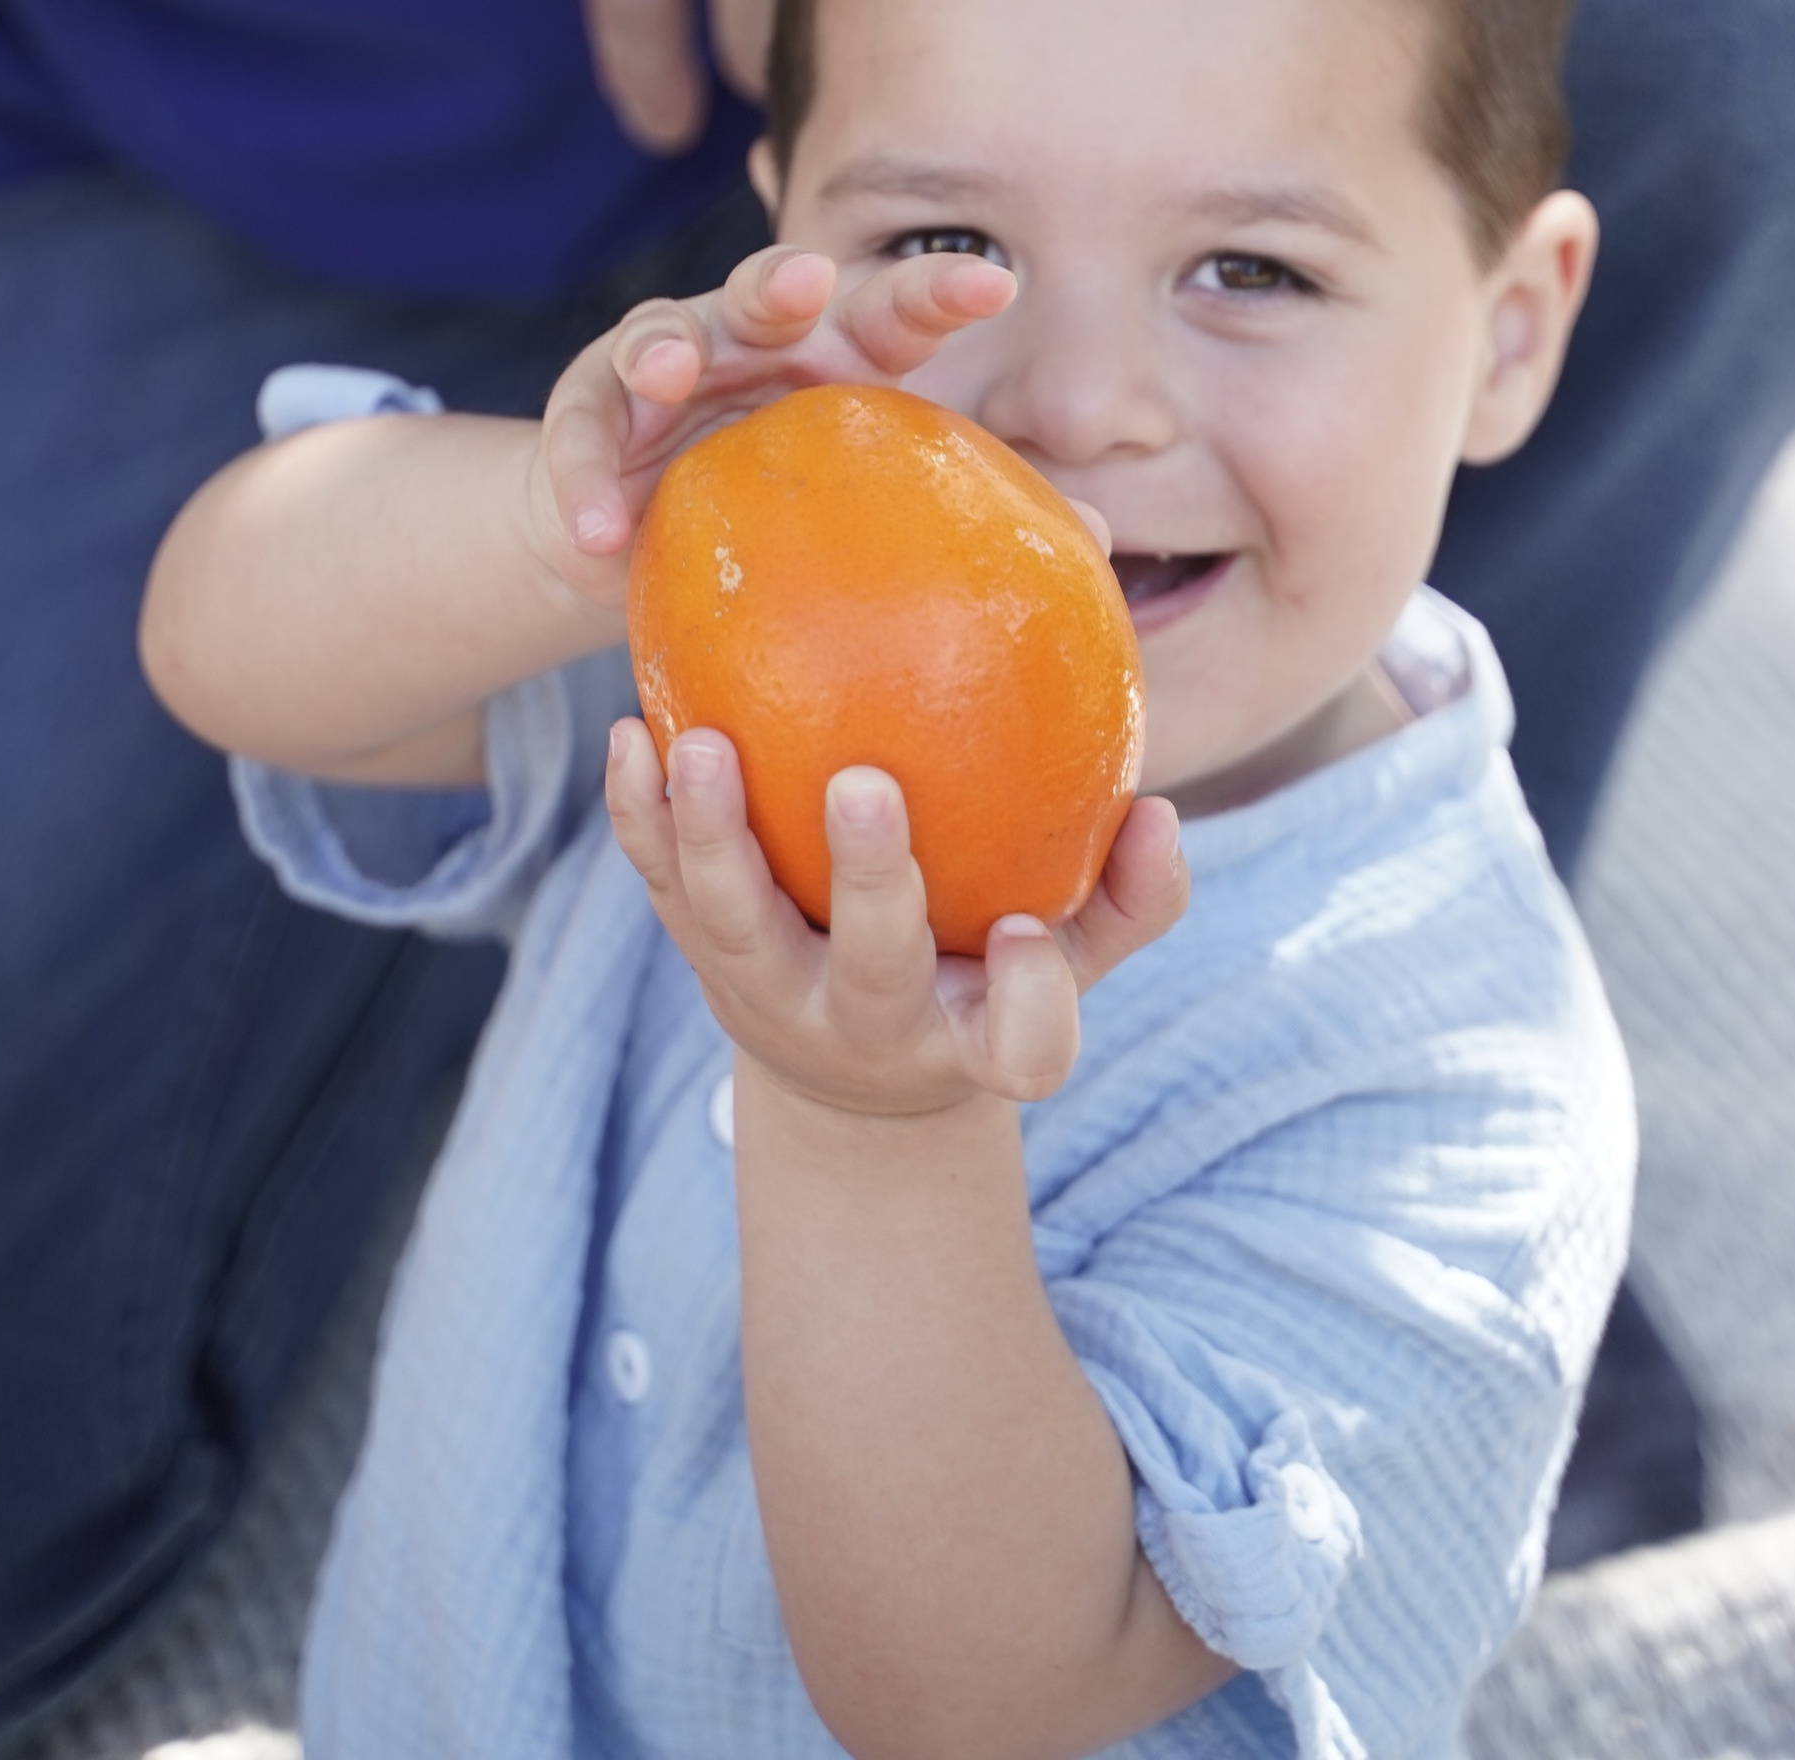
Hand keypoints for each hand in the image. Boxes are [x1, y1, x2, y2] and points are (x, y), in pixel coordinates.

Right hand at [526, 238, 1016, 603]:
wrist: (647, 536)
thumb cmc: (790, 511)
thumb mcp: (867, 509)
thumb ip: (963, 512)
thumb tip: (1105, 540)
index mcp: (834, 356)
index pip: (893, 310)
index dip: (939, 289)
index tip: (996, 282)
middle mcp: (751, 339)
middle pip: (768, 289)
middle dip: (784, 278)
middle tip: (808, 282)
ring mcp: (663, 368)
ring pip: (659, 335)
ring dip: (662, 349)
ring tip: (666, 378)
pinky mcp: (589, 415)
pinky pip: (579, 441)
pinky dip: (583, 484)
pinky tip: (596, 536)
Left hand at [606, 720, 1187, 1117]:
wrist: (850, 1067)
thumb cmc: (987, 970)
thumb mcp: (1071, 955)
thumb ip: (1129, 893)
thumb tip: (1159, 808)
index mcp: (971, 1035)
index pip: (1021, 1046)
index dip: (1029, 1003)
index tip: (1028, 935)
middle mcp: (868, 1024)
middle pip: (872, 967)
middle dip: (868, 883)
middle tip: (863, 784)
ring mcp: (771, 992)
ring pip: (734, 925)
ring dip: (713, 833)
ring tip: (700, 742)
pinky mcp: (701, 952)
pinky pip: (660, 882)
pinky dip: (639, 812)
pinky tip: (635, 728)